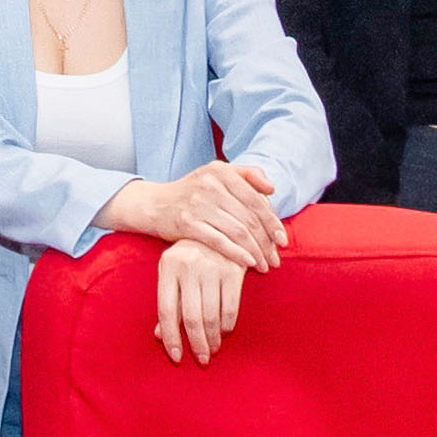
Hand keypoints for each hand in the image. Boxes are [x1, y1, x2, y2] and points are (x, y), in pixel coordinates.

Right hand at [111, 160, 287, 271]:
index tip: (283, 240)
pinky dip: (236, 254)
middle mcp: (210, 185)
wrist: (154, 204)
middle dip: (266, 242)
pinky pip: (218, 241)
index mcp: (221, 171)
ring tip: (264, 265)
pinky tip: (247, 264)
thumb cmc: (192, 192)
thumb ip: (246, 175)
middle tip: (275, 259)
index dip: (272, 222)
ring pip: (237, 232)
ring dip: (255, 252)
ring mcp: (197, 204)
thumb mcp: (216, 175)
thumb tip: (271, 189)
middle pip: (248, 218)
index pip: (256, 200)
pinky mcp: (186, 223)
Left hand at [152, 235, 249, 365]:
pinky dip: (227, 325)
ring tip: (213, 348)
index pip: (166, 310)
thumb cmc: (191, 255)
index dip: (171, 337)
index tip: (176, 357)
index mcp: (168, 266)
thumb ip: (169, 303)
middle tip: (201, 359)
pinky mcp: (234, 269)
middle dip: (197, 343)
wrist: (220, 226)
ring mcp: (212, 266)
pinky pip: (230, 307)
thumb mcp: (173, 273)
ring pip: (211, 315)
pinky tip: (225, 331)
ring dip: (213, 338)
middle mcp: (189, 265)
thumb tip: (160, 336)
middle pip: (191, 317)